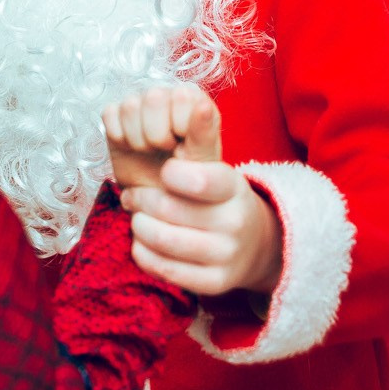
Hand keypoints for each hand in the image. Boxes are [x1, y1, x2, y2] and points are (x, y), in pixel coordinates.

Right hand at [104, 85, 221, 188]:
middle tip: (164, 149)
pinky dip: (119, 137)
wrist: (159, 194)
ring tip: (150, 149)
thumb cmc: (186, 173)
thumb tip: (204, 106)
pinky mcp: (116, 113)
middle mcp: (166, 94)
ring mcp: (140, 101)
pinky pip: (109, 114)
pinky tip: (132, 146)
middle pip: (153, 97)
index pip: (181, 96)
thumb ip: (204, 132)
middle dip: (157, 134)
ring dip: (138, 138)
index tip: (183, 143)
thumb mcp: (201, 158)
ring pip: (130, 106)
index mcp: (192, 98)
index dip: (180, 127)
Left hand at [108, 95, 282, 296]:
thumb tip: (195, 105)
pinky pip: (164, 269)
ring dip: (139, 225)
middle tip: (133, 195)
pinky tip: (142, 243)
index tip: (163, 171)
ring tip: (137, 217)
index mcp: (235, 188)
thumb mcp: (214, 168)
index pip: (198, 178)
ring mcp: (226, 256)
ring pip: (163, 240)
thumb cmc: (219, 199)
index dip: (170, 174)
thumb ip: (198, 140)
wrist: (255, 245)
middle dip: (142, 199)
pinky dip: (143, 253)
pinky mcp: (215, 284)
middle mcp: (235, 223)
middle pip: (170, 210)